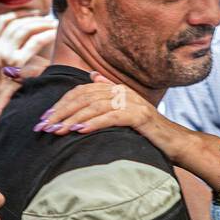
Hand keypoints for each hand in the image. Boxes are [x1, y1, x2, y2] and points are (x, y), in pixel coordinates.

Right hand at [0, 11, 54, 86]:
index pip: (1, 21)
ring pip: (24, 29)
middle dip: (34, 18)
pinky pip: (35, 41)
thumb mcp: (10, 60)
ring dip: (42, 24)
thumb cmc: (21, 81)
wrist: (17, 102)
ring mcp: (4, 56)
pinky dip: (47, 34)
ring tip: (53, 23)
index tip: (33, 12)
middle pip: (15, 23)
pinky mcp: (17, 63)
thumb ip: (17, 42)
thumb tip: (36, 19)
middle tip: (48, 18)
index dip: (18, 13)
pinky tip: (55, 32)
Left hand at [39, 72, 187, 158]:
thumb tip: (92, 76)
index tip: (44, 119)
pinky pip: (111, 117)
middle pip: (84, 98)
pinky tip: (79, 131)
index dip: (60, 104)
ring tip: (56, 131)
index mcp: (116, 89)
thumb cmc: (148, 132)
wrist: (176, 143)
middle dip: (60, 112)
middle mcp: (123, 92)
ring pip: (94, 106)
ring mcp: (132, 103)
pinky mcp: (140, 116)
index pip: (81, 92)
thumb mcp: (126, 110)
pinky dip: (94, 123)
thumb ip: (109, 93)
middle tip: (43, 127)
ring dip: (72, 119)